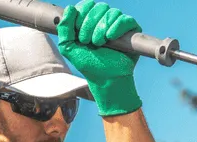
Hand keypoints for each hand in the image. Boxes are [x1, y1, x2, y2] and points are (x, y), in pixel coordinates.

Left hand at [57, 0, 142, 115]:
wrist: (106, 78)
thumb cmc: (88, 64)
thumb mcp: (68, 47)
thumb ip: (64, 28)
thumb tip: (70, 8)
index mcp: (90, 20)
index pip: (87, 5)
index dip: (82, 15)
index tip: (79, 34)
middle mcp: (105, 19)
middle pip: (99, 7)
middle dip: (91, 24)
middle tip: (89, 42)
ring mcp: (119, 24)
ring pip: (112, 12)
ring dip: (102, 28)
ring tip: (100, 44)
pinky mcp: (132, 31)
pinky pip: (126, 20)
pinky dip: (117, 27)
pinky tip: (111, 38)